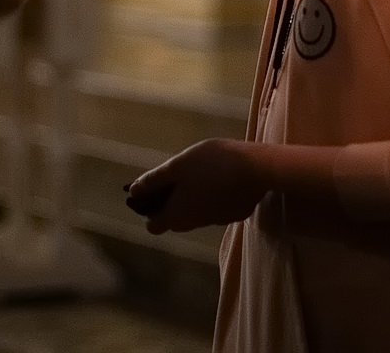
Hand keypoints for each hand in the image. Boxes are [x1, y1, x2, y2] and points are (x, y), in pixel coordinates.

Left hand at [125, 138, 266, 234]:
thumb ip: (154, 180)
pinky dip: (212, 198)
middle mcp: (195, 223)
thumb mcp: (178, 166)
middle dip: (170, 202)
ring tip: (198, 173)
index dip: (148, 210)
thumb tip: (133, 190)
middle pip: (174, 220)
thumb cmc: (212, 163)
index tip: (151, 192)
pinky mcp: (235, 213)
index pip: (153, 226)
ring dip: (191, 199)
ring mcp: (217, 220)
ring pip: (195, 214)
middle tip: (175, 178)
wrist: (257, 168)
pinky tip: (220, 177)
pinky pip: (216, 209)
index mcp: (177, 214)